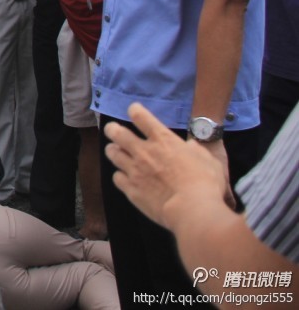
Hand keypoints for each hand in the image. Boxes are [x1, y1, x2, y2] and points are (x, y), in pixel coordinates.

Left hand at [104, 102, 229, 231]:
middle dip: (113, 129)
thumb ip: (195, 151)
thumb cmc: (205, 183)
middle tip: (113, 129)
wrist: (192, 210)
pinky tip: (124, 177)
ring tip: (114, 151)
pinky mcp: (131, 189)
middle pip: (117, 132)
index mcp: (163, 140)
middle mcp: (144, 151)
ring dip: (113, 151)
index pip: (140, 116)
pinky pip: (117, 178)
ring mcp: (135, 170)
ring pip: (113, 154)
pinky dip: (120, 176)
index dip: (135, 110)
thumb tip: (190, 148)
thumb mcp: (208, 160)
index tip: (134, 110)